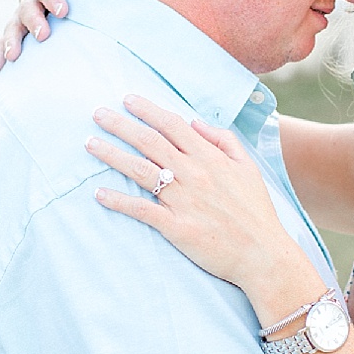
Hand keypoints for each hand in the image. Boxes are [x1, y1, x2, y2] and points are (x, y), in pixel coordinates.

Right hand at [0, 0, 97, 70]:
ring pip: (12, 26)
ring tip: (13, 56)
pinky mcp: (16, 33)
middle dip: (34, 21)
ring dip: (11, 40)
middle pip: (27, 7)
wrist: (82, 4)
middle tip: (43, 36)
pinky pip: (2, 41)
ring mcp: (21, 15)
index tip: (63, 12)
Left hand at [87, 95, 299, 291]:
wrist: (263, 254)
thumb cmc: (256, 211)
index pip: (173, 125)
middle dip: (120, 125)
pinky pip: (142, 210)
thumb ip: (224, 141)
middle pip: (150, 142)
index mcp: (210, 158)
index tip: (127, 99)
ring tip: (90, 144)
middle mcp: (194, 174)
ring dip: (112, 155)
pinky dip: (118, 201)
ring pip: (140, 170)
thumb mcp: (248, 168)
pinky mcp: (176, 227)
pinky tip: (98, 193)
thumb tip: (195, 123)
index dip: (148, 109)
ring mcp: (183, 200)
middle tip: (97, 113)